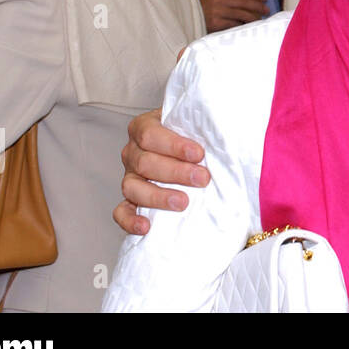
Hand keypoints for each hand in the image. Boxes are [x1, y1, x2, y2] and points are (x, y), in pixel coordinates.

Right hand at [113, 108, 210, 235]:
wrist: (191, 149)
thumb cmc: (194, 133)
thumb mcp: (197, 121)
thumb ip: (205, 123)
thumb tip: (226, 131)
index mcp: (144, 127)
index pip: (150, 135)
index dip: (174, 145)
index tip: (199, 154)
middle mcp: (133, 151)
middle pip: (145, 162)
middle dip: (176, 172)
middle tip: (202, 179)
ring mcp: (130, 176)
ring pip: (132, 187)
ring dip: (158, 196)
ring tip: (183, 202)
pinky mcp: (131, 199)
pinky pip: (122, 211)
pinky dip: (130, 220)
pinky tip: (146, 227)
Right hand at [200, 0, 269, 32]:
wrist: (188, 22)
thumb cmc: (204, 11)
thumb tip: (251, 1)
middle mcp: (218, 0)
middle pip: (243, 2)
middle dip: (257, 6)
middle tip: (266, 10)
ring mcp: (217, 12)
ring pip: (241, 14)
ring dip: (253, 17)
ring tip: (260, 20)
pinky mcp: (216, 24)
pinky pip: (235, 24)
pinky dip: (243, 25)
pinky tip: (249, 27)